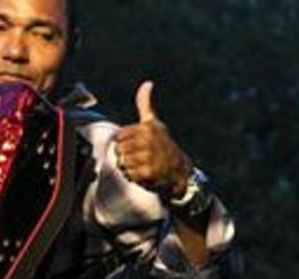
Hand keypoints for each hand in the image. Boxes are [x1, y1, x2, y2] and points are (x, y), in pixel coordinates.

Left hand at [113, 81, 192, 197]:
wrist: (180, 170)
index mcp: (147, 128)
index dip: (123, 142)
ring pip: (122, 162)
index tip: (135, 144)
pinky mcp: (148, 172)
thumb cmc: (163, 144)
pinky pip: (129, 174)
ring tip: (142, 164)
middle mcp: (148, 141)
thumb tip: (147, 83)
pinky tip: (144, 173)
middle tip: (139, 156)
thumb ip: (145, 104)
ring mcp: (149, 156)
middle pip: (118, 150)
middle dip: (125, 155)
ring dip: (129, 166)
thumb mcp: (154, 123)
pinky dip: (134, 176)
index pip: (118, 137)